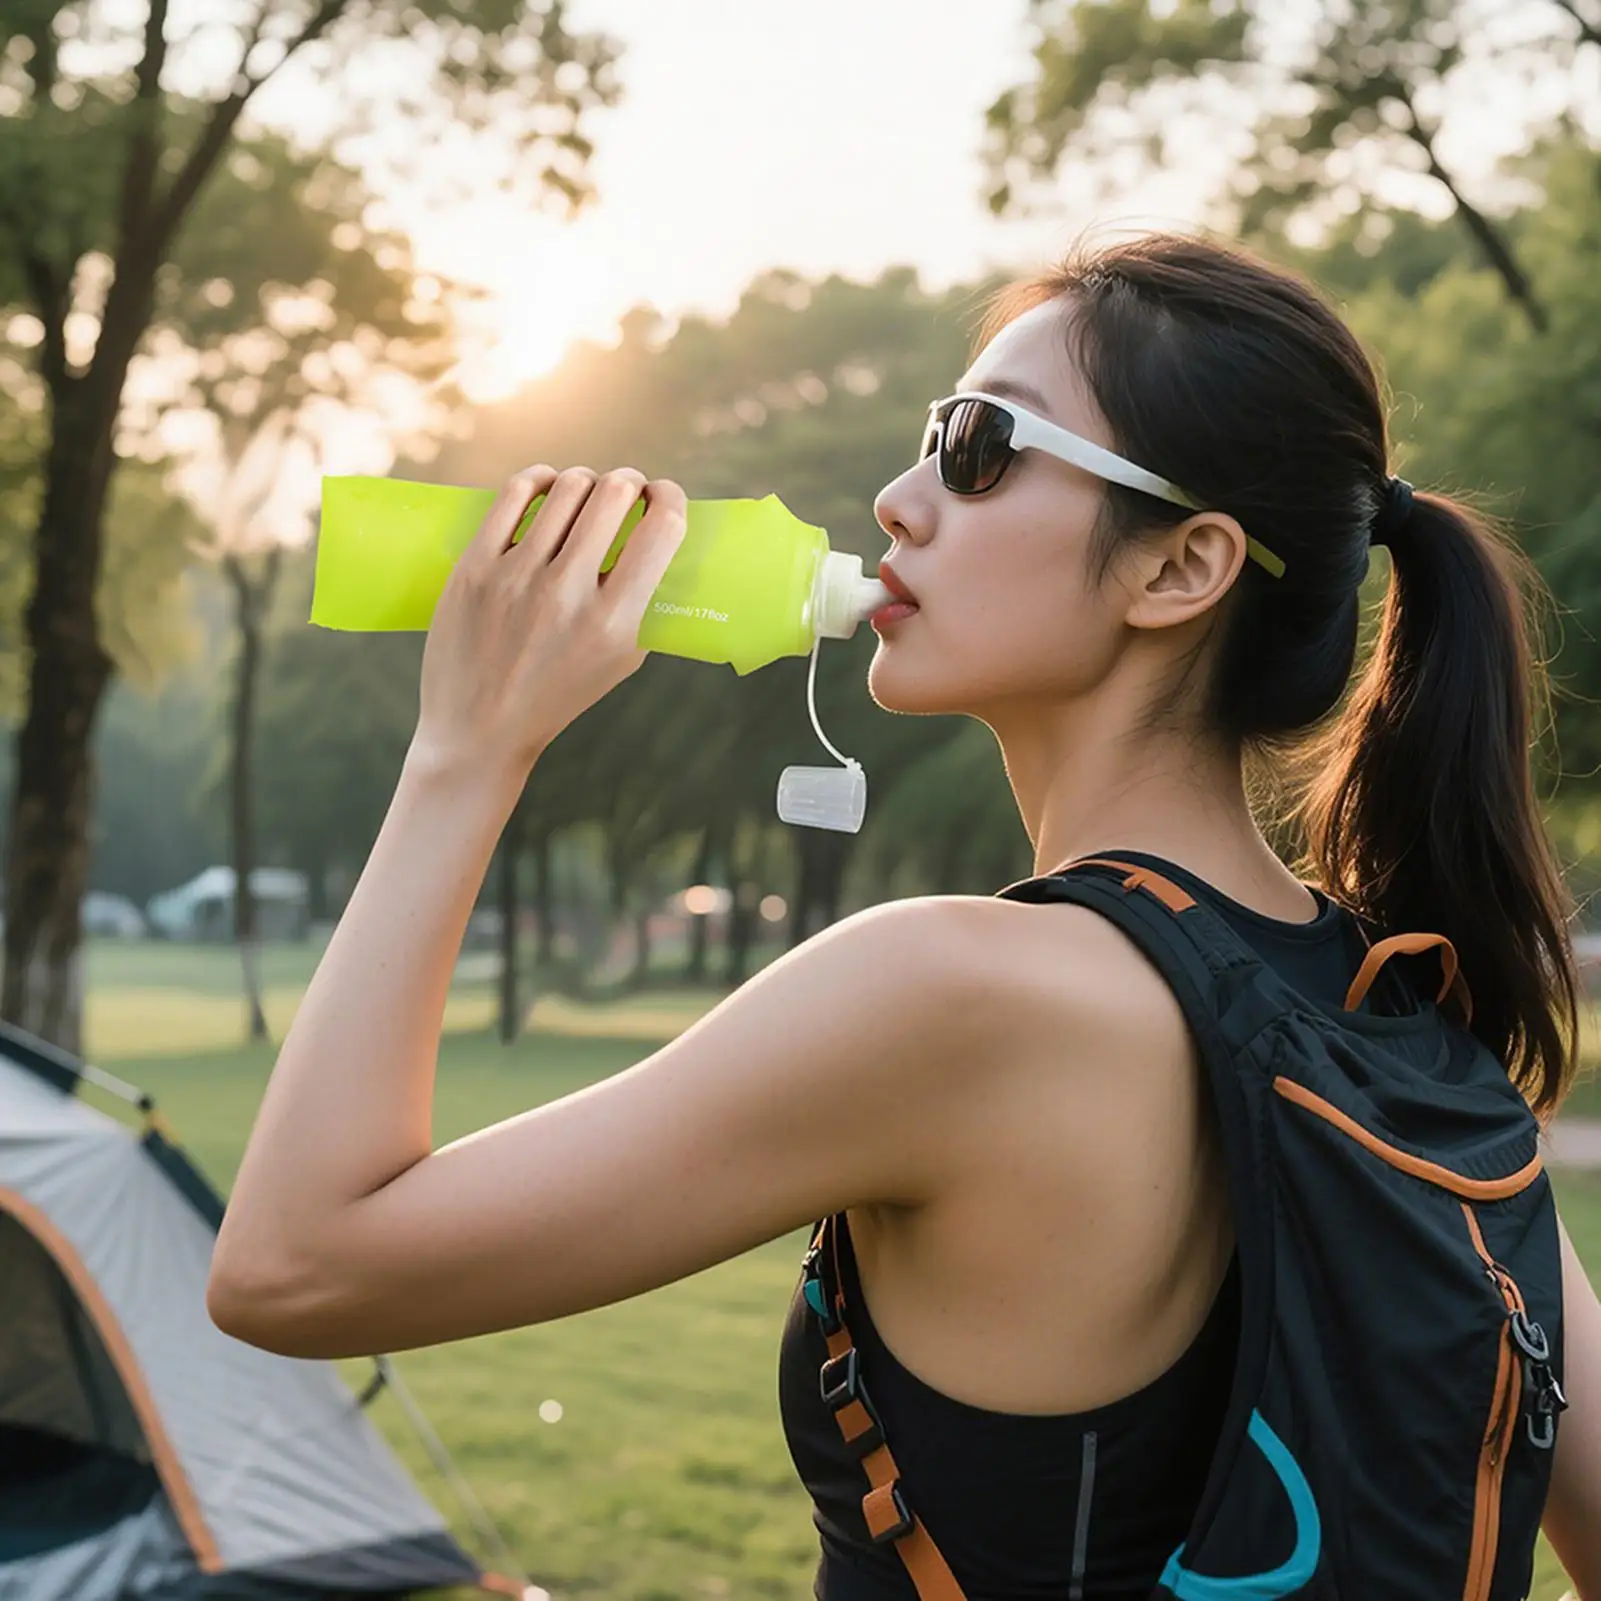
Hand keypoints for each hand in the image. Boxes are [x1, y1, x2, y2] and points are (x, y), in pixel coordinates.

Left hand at [411, 464, 687, 781]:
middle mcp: (567, 594)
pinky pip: (516, 493)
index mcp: (613, 622)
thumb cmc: (557, 694)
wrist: (479, 730)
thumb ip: (642, 604)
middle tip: (627, 490)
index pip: (662, 528)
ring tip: (587, 494)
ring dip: (587, 481)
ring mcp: (517, 577)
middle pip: (614, 493)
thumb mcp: (620, 662)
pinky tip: (547, 488)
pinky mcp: (475, 566)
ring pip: (567, 487)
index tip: (665, 497)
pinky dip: (540, 479)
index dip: (672, 498)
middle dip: (629, 482)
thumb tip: (655, 538)